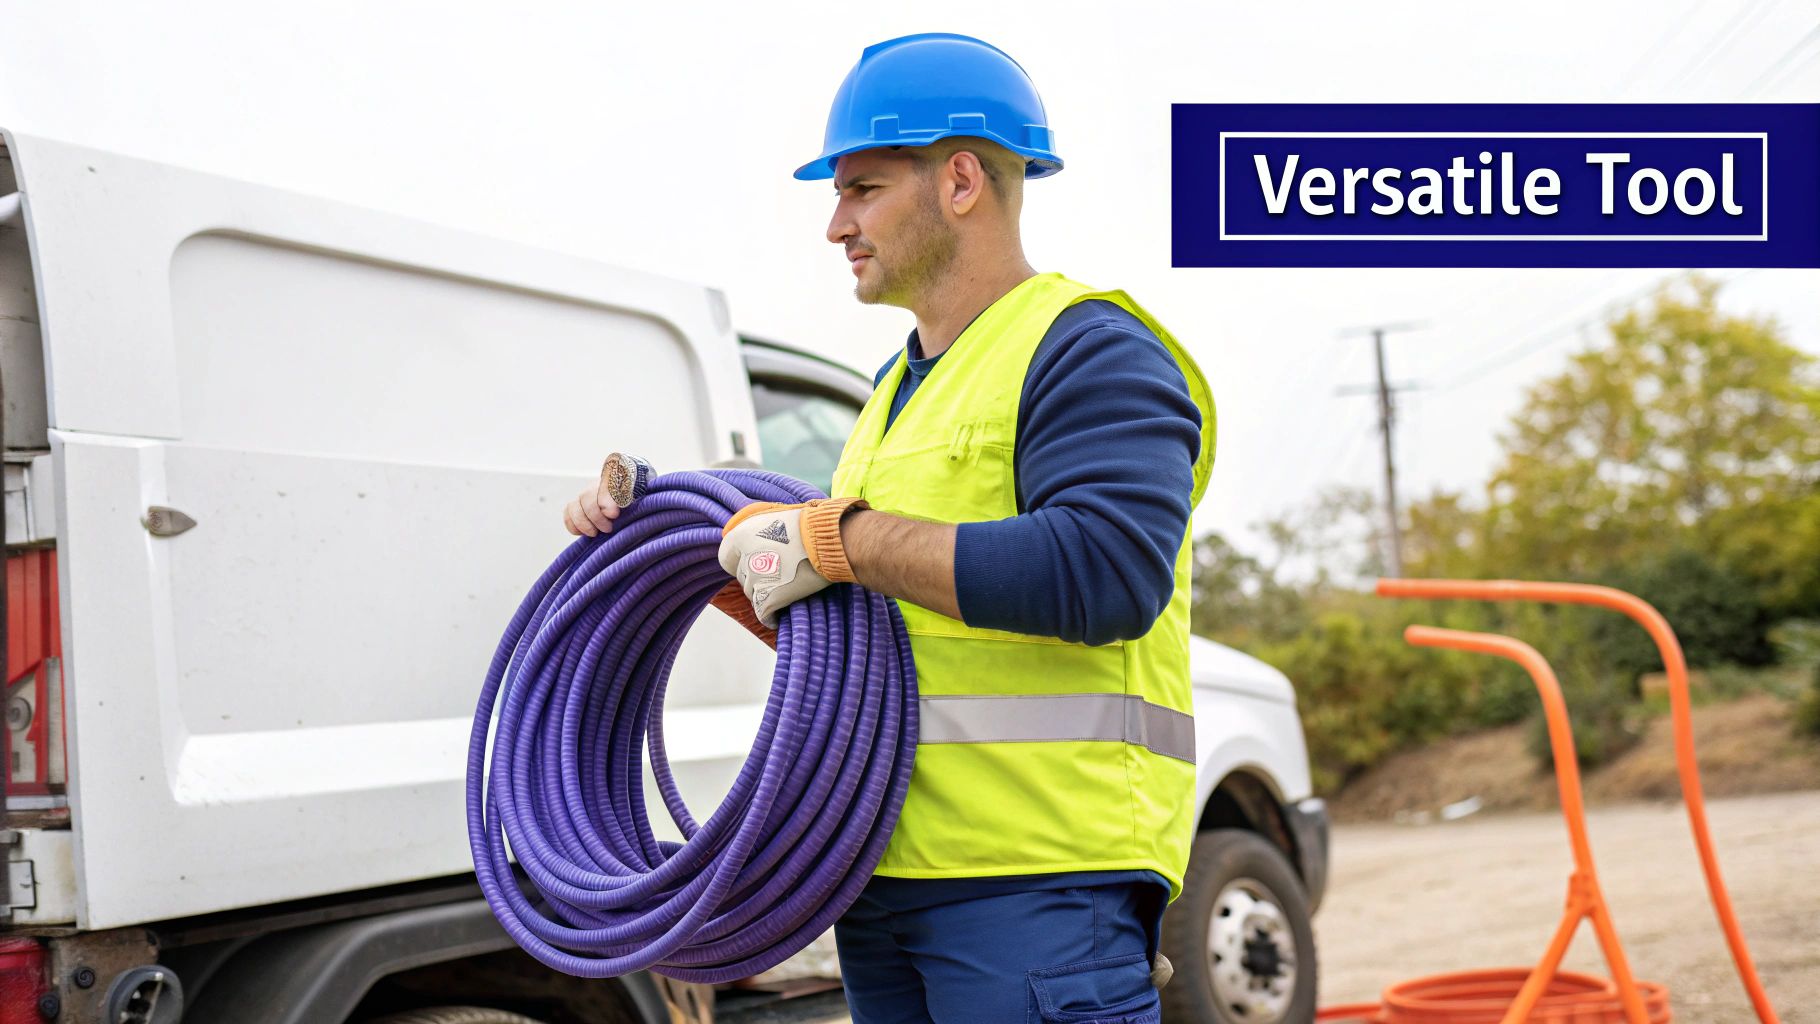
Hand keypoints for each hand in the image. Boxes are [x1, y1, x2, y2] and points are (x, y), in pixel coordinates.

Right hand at [563, 453, 649, 536]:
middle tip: (608, 528)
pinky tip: (585, 532)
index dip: (605, 499)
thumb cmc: (642, 494)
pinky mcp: (579, 505)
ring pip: (574, 505)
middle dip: (595, 515)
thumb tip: (620, 510)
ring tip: (595, 533)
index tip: (613, 514)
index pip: (606, 482)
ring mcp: (587, 494)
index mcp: (618, 475)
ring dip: (583, 522)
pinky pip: (568, 513)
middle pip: (587, 496)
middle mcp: (599, 483)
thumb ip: (637, 497)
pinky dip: (573, 524)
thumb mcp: (646, 493)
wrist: (637, 492)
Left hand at [717, 503, 826, 628]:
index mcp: (740, 534)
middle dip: (758, 577)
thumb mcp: (776, 512)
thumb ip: (755, 523)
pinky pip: (764, 615)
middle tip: (780, 574)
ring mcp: (756, 580)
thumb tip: (743, 531)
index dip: (743, 562)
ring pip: (753, 596)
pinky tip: (780, 614)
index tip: (759, 563)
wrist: (833, 539)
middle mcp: (744, 557)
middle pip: (742, 578)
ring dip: (767, 595)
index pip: (726, 558)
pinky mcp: (769, 599)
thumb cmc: (811, 523)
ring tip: (787, 589)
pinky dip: (772, 617)